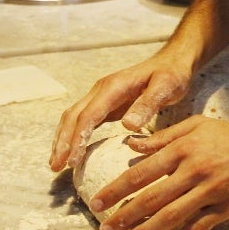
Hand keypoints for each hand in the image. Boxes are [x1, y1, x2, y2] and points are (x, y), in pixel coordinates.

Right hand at [49, 55, 189, 171]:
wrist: (173, 62)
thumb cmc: (171, 74)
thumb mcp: (165, 87)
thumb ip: (147, 104)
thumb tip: (127, 126)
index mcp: (114, 86)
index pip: (89, 115)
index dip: (78, 138)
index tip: (71, 161)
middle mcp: (102, 89)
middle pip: (74, 116)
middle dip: (63, 141)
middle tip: (55, 167)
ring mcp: (102, 95)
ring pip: (74, 117)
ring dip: (63, 139)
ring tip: (56, 164)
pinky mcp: (106, 103)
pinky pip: (84, 119)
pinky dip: (73, 135)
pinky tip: (72, 151)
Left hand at [88, 115, 228, 229]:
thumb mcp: (197, 125)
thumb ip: (163, 136)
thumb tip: (131, 144)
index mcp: (184, 148)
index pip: (143, 171)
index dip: (118, 189)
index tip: (98, 201)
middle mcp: (194, 170)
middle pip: (152, 198)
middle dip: (125, 216)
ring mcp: (210, 191)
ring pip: (171, 217)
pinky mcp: (224, 208)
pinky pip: (196, 229)